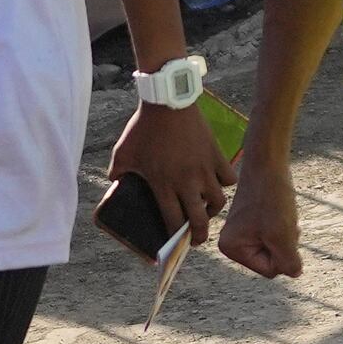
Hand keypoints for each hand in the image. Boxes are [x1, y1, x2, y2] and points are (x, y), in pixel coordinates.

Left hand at [111, 96, 226, 235]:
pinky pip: (229, 178)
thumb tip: (114, 183)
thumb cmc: (142, 128)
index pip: (174, 221)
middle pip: (199, 220)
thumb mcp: (122, 153)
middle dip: (199, 236)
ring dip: (213, 210)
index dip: (175, 237)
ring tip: (207, 208)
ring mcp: (204, 170)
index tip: (174, 242)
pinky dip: (225, 184)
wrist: (167, 101)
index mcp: (163, 185)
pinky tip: (217, 182)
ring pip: (218, 202)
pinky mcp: (216, 156)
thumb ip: (117, 172)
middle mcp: (186, 182)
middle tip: (197, 239)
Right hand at [217, 156, 299, 278]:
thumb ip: (289, 262)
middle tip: (281, 220)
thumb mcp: (283, 236)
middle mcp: (232, 243)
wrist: (268, 163)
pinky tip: (280, 210)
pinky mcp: (252, 222)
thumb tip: (294, 272)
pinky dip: (283, 226)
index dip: (282, 254)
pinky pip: (275, 235)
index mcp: (231, 249)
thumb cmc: (272, 198)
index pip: (269, 270)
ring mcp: (242, 232)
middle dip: (284, 244)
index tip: (279, 229)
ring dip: (285, 234)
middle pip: (271, 260)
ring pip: (276, 248)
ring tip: (280, 214)